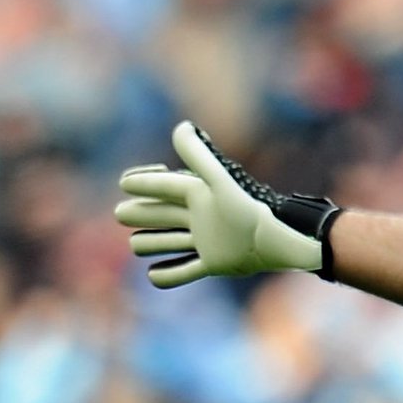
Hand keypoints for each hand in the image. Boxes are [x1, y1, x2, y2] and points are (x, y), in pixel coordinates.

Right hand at [114, 121, 340, 287]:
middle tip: (124, 214)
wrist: (279, 241)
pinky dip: (169, 275)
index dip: (142, 182)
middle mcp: (198, 216)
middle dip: (141, 213)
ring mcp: (204, 241)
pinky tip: (153, 274)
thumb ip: (199, 155)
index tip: (126, 183)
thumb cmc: (249, 209)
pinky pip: (185, 271)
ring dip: (150, 243)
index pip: (161, 185)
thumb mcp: (219, 180)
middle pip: (158, 214)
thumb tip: (180, 127)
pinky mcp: (214, 263)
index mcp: (197, 194)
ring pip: (166, 241)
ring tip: (137, 244)